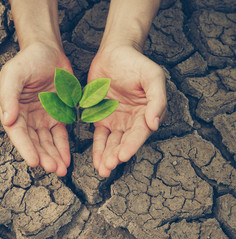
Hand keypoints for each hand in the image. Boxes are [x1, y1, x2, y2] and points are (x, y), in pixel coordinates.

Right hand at [0, 43, 71, 175]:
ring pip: (47, 143)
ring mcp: (41, 119)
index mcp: (12, 110)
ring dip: (54, 156)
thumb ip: (9, 95)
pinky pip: (59, 135)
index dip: (26, 148)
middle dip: (43, 157)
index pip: (18, 133)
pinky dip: (63, 147)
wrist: (48, 51)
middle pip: (34, 142)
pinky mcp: (57, 117)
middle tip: (53, 169)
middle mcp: (25, 118)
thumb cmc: (28, 60)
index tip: (34, 162)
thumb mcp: (14, 73)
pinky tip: (66, 159)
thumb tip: (7, 119)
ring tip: (61, 169)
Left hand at [88, 45, 166, 176]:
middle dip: (117, 156)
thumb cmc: (136, 63)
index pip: (140, 133)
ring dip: (107, 156)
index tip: (123, 156)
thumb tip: (155, 124)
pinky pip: (99, 136)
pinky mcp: (101, 118)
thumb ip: (157, 100)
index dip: (132, 145)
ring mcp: (117, 120)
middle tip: (108, 167)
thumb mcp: (152, 76)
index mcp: (147, 112)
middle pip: (125, 142)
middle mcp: (133, 120)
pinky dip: (97, 148)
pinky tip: (96, 160)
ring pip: (112, 143)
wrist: (114, 53)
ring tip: (102, 169)